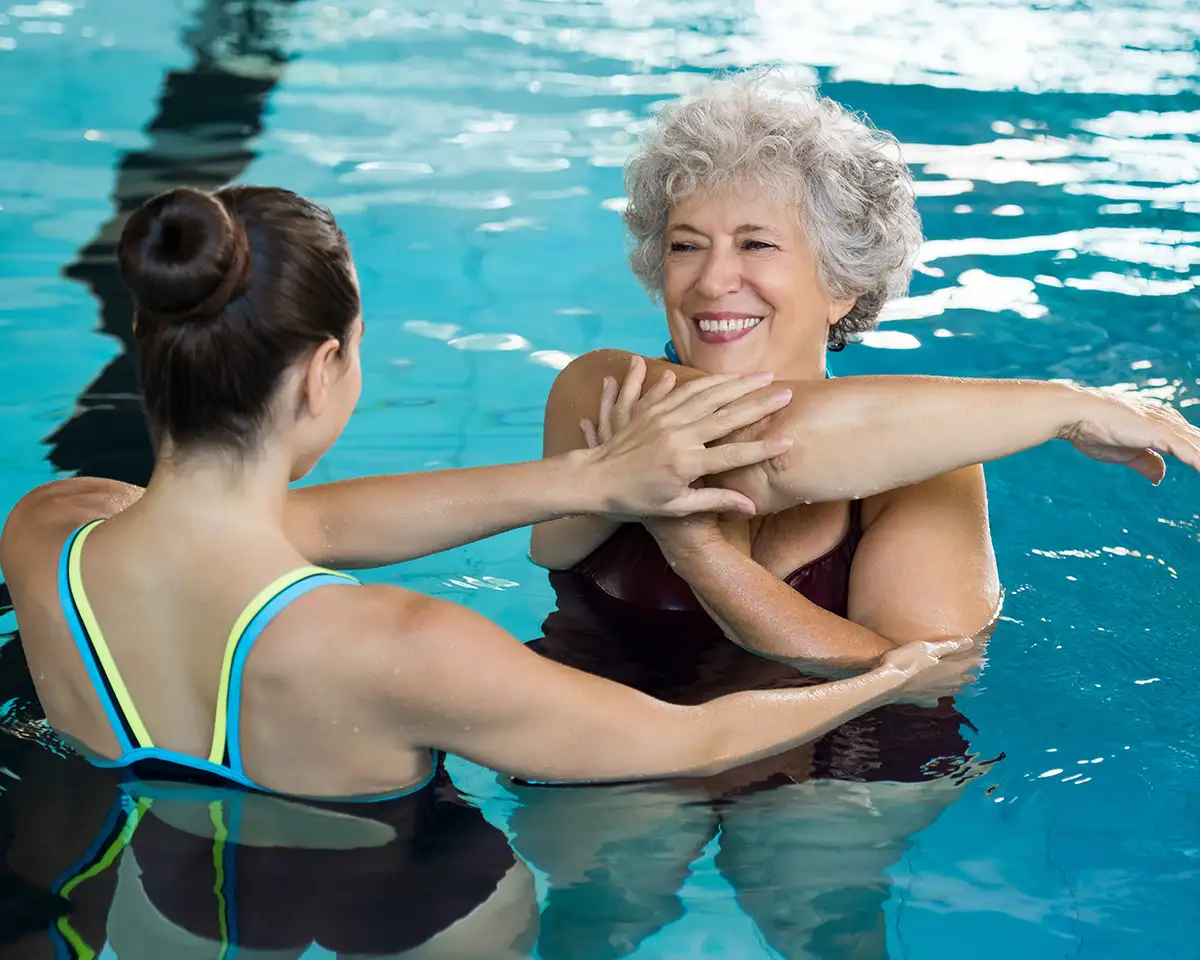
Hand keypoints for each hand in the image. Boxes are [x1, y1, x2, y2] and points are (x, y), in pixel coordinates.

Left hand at [579, 355, 794, 518]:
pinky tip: (721, 375)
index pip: (734, 454)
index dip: (763, 447)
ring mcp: (663, 418)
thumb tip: (751, 505)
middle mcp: (677, 436)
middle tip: (785, 390)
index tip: (789, 439)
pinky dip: (703, 381)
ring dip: (736, 384)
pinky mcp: (651, 409)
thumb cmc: (635, 501)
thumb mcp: (675, 507)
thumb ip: (714, 501)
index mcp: (686, 464)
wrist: (592, 480)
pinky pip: (680, 389)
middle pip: (726, 414)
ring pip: (707, 395)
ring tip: (761, 376)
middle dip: (758, 402)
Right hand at [881, 637, 982, 706]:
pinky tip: (935, 699)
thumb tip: (969, 642)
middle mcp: (946, 684)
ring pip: (951, 691)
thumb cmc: (908, 661)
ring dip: (958, 687)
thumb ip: (949, 646)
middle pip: (962, 680)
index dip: (975, 659)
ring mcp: (935, 694)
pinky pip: (934, 699)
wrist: (888, 684)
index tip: (982, 656)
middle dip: (968, 675)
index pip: (968, 663)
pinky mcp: (923, 700)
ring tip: (962, 686)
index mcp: (950, 669)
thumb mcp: (928, 648)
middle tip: (974, 673)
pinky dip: (937, 698)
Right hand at [1061, 387, 1199, 483]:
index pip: (1194, 444)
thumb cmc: (1093, 429)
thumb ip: (1146, 462)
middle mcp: (1170, 422)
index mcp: (1163, 425)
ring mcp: (1167, 426)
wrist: (1075, 413)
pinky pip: (1190, 451)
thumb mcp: (1125, 453)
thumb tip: (1160, 477)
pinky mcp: (1160, 432)